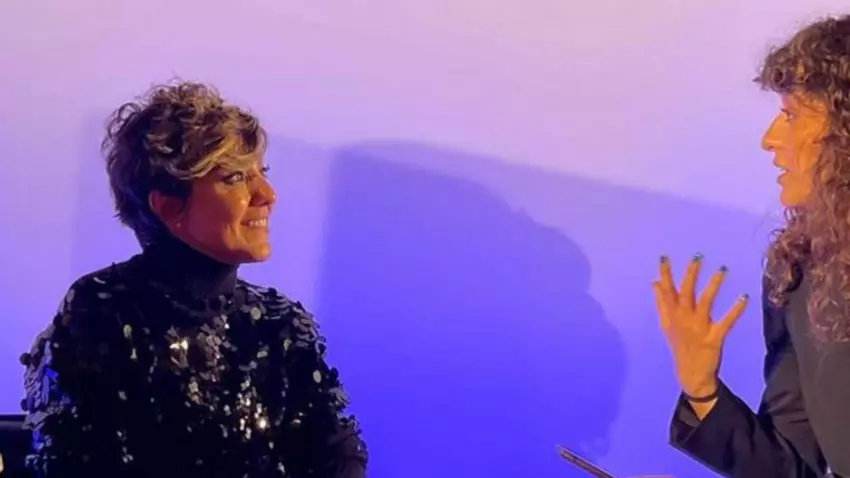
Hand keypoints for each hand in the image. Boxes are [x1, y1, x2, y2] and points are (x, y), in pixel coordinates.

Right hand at [653, 254, 748, 397]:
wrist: (690, 373)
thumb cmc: (680, 345)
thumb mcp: (666, 324)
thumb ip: (661, 302)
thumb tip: (654, 282)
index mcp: (672, 315)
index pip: (666, 291)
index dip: (665, 274)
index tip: (664, 257)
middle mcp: (683, 319)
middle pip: (686, 292)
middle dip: (691, 274)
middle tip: (697, 257)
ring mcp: (699, 328)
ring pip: (705, 302)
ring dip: (714, 285)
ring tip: (722, 269)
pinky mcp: (714, 338)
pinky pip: (726, 322)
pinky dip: (736, 310)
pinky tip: (744, 297)